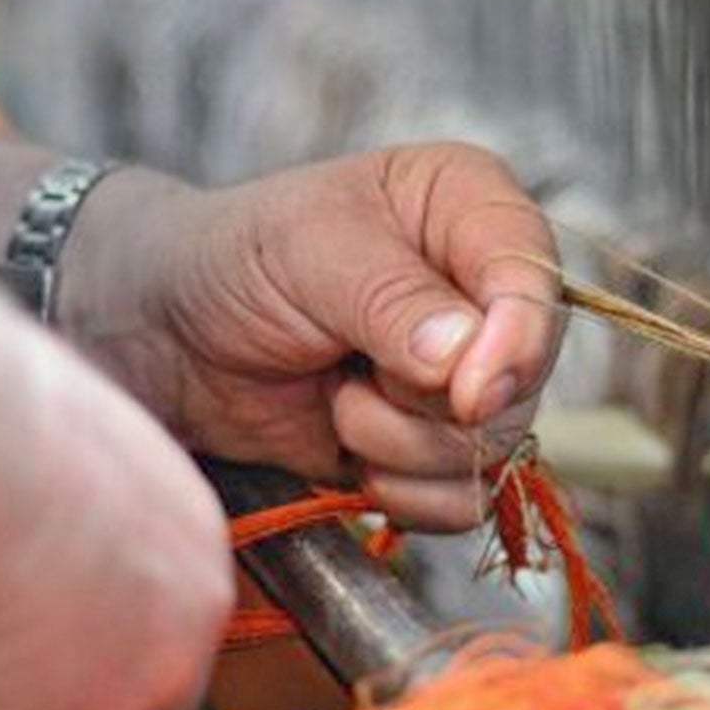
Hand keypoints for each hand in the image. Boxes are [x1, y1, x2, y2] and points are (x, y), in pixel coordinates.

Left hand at [66, 143, 561, 530]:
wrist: (172, 338)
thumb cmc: (237, 262)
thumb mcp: (309, 253)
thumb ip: (393, 300)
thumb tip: (467, 361)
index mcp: (472, 209)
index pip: (536, 280)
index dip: (515, 342)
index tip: (467, 389)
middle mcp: (487, 292)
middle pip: (522, 382)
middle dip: (429, 401)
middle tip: (348, 370)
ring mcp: (471, 377)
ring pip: (492, 450)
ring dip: (399, 445)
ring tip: (334, 397)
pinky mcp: (440, 448)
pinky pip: (465, 500)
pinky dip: (402, 491)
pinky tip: (348, 451)